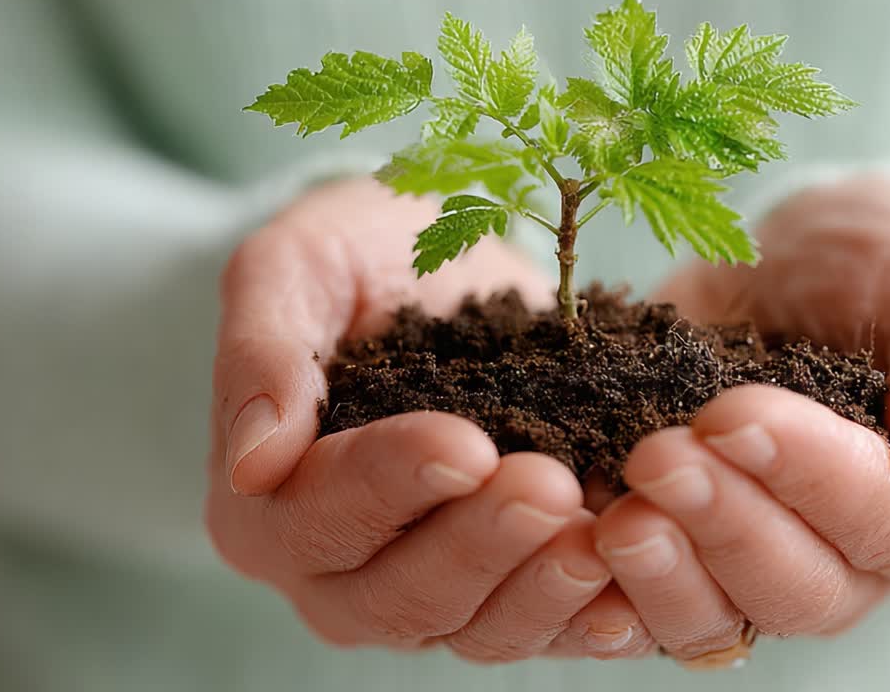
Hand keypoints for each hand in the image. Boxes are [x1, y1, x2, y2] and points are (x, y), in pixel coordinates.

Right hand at [204, 177, 617, 660]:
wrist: (436, 273)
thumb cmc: (352, 260)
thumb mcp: (293, 267)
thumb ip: (262, 352)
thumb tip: (254, 461)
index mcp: (266, 508)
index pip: (319, 516)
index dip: (389, 486)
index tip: (465, 443)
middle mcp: (338, 574)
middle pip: (401, 596)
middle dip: (479, 545)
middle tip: (548, 486)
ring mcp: (427, 592)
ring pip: (479, 628)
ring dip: (541, 588)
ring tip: (600, 533)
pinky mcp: (506, 587)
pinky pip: (547, 625)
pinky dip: (592, 613)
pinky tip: (635, 576)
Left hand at [593, 172, 889, 661]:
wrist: (808, 260)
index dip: (812, 479)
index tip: (734, 414)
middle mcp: (857, 559)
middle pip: (799, 589)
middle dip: (724, 525)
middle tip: (658, 456)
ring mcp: (763, 558)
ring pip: (717, 615)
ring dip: (661, 572)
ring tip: (609, 514)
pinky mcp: (686, 544)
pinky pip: (644, 596)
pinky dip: (602, 584)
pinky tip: (566, 539)